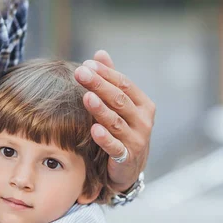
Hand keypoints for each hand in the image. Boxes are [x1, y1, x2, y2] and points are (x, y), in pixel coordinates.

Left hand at [74, 50, 155, 191]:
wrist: (129, 168)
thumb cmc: (123, 131)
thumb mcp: (120, 106)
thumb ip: (111, 81)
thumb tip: (99, 54)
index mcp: (142, 105)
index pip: (124, 84)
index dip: (106, 74)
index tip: (86, 64)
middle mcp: (143, 121)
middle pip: (119, 100)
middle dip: (99, 85)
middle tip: (80, 73)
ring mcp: (136, 140)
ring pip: (117, 122)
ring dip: (101, 109)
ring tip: (86, 97)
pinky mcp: (127, 158)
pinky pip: (115, 147)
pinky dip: (105, 139)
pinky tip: (94, 129)